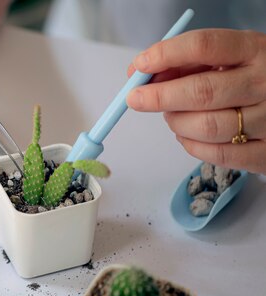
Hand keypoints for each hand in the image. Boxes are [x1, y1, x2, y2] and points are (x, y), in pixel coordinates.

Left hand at [126, 29, 265, 173]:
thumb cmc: (247, 76)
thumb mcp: (227, 58)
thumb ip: (187, 63)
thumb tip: (140, 74)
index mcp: (254, 50)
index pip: (204, 46)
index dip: (165, 55)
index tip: (139, 66)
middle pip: (203, 92)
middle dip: (160, 97)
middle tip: (136, 99)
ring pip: (207, 127)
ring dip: (176, 122)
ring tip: (171, 116)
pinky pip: (219, 155)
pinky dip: (192, 145)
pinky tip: (186, 135)